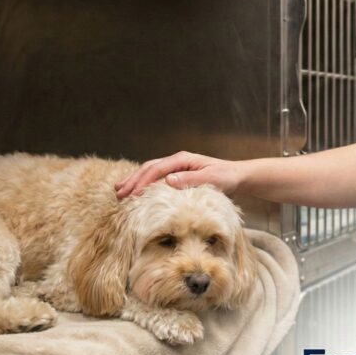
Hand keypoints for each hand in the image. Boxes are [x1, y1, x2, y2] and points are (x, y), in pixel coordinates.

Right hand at [114, 151, 240, 198]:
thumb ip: (189, 180)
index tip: (132, 194)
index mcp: (182, 160)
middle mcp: (177, 161)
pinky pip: (156, 177)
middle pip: (149, 168)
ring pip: (150, 171)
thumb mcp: (210, 179)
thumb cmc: (226, 177)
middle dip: (132, 180)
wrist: (237, 176)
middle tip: (118, 193)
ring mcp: (177, 167)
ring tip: (120, 191)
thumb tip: (168, 180)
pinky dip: (144, 183)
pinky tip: (136, 190)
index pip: (157, 170)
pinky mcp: (178, 174)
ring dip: (135, 180)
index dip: (142, 182)